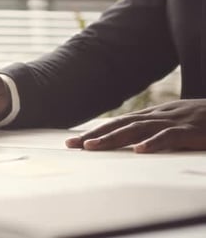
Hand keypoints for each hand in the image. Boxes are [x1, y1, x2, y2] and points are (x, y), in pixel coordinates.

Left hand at [65, 99, 205, 152]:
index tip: (75, 141)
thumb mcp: (175, 122)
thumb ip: (154, 129)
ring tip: (93, 147)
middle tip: (72, 145)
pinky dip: (153, 143)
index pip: (118, 123)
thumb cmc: (203, 120)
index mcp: (154, 114)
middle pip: (121, 124)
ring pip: (137, 129)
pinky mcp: (191, 130)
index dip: (96, 131)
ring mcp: (174, 120)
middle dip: (95, 134)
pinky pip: (169, 136)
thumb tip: (133, 141)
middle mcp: (159, 115)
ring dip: (113, 138)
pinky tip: (139, 151)